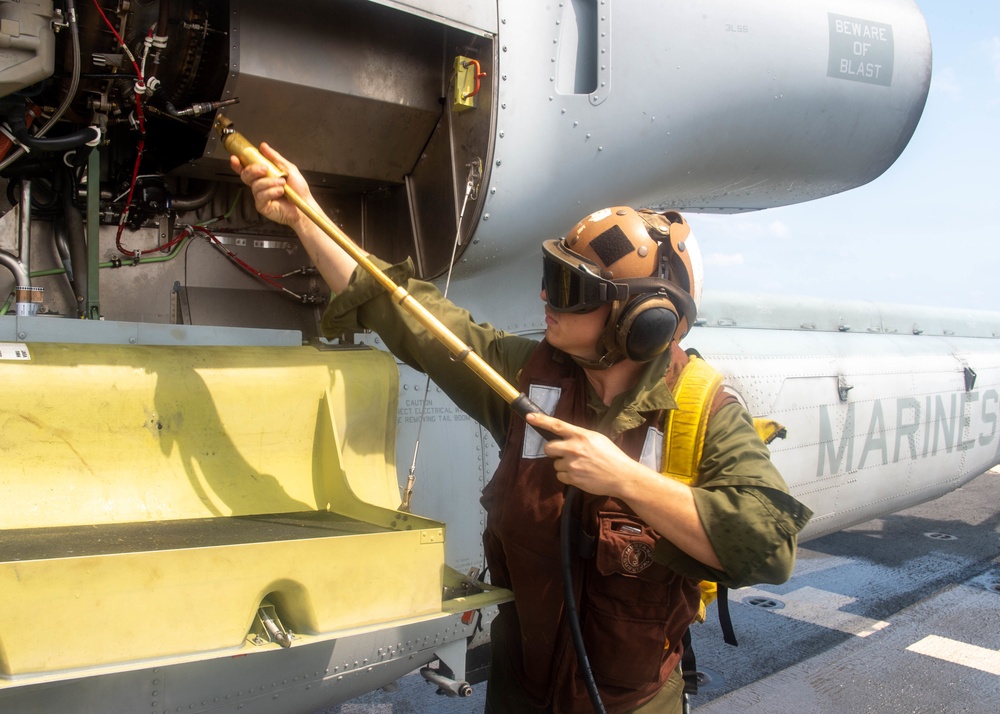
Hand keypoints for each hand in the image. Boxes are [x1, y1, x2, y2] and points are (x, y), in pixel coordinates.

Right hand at [229, 142, 315, 229]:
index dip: (238, 164)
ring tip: (282, 183)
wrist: (305, 206)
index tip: (235, 158)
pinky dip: (271, 192)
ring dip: (269, 182)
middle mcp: (260, 186)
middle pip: (246, 176)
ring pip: (255, 186)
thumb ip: (275, 158)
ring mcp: (260, 197)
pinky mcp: (263, 206)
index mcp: (263, 176)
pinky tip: (280, 191)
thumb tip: (263, 146)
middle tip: (265, 168)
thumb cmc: (298, 190)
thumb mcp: (288, 169)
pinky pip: (261, 197)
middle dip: (253, 170)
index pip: (246, 169)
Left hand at [526, 411, 640, 497]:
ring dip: (563, 465)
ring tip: (580, 466)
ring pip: (555, 464)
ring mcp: (572, 464)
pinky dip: (567, 476)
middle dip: (553, 451)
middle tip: (563, 453)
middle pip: (548, 447)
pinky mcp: (572, 478)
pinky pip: (560, 476)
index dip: (541, 420)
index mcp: (581, 435)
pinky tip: (580, 475)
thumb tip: (565, 436)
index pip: (557, 425)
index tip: (529, 417)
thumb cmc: (611, 456)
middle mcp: (574, 448)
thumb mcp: (597, 438)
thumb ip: (580, 436)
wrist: (621, 476)